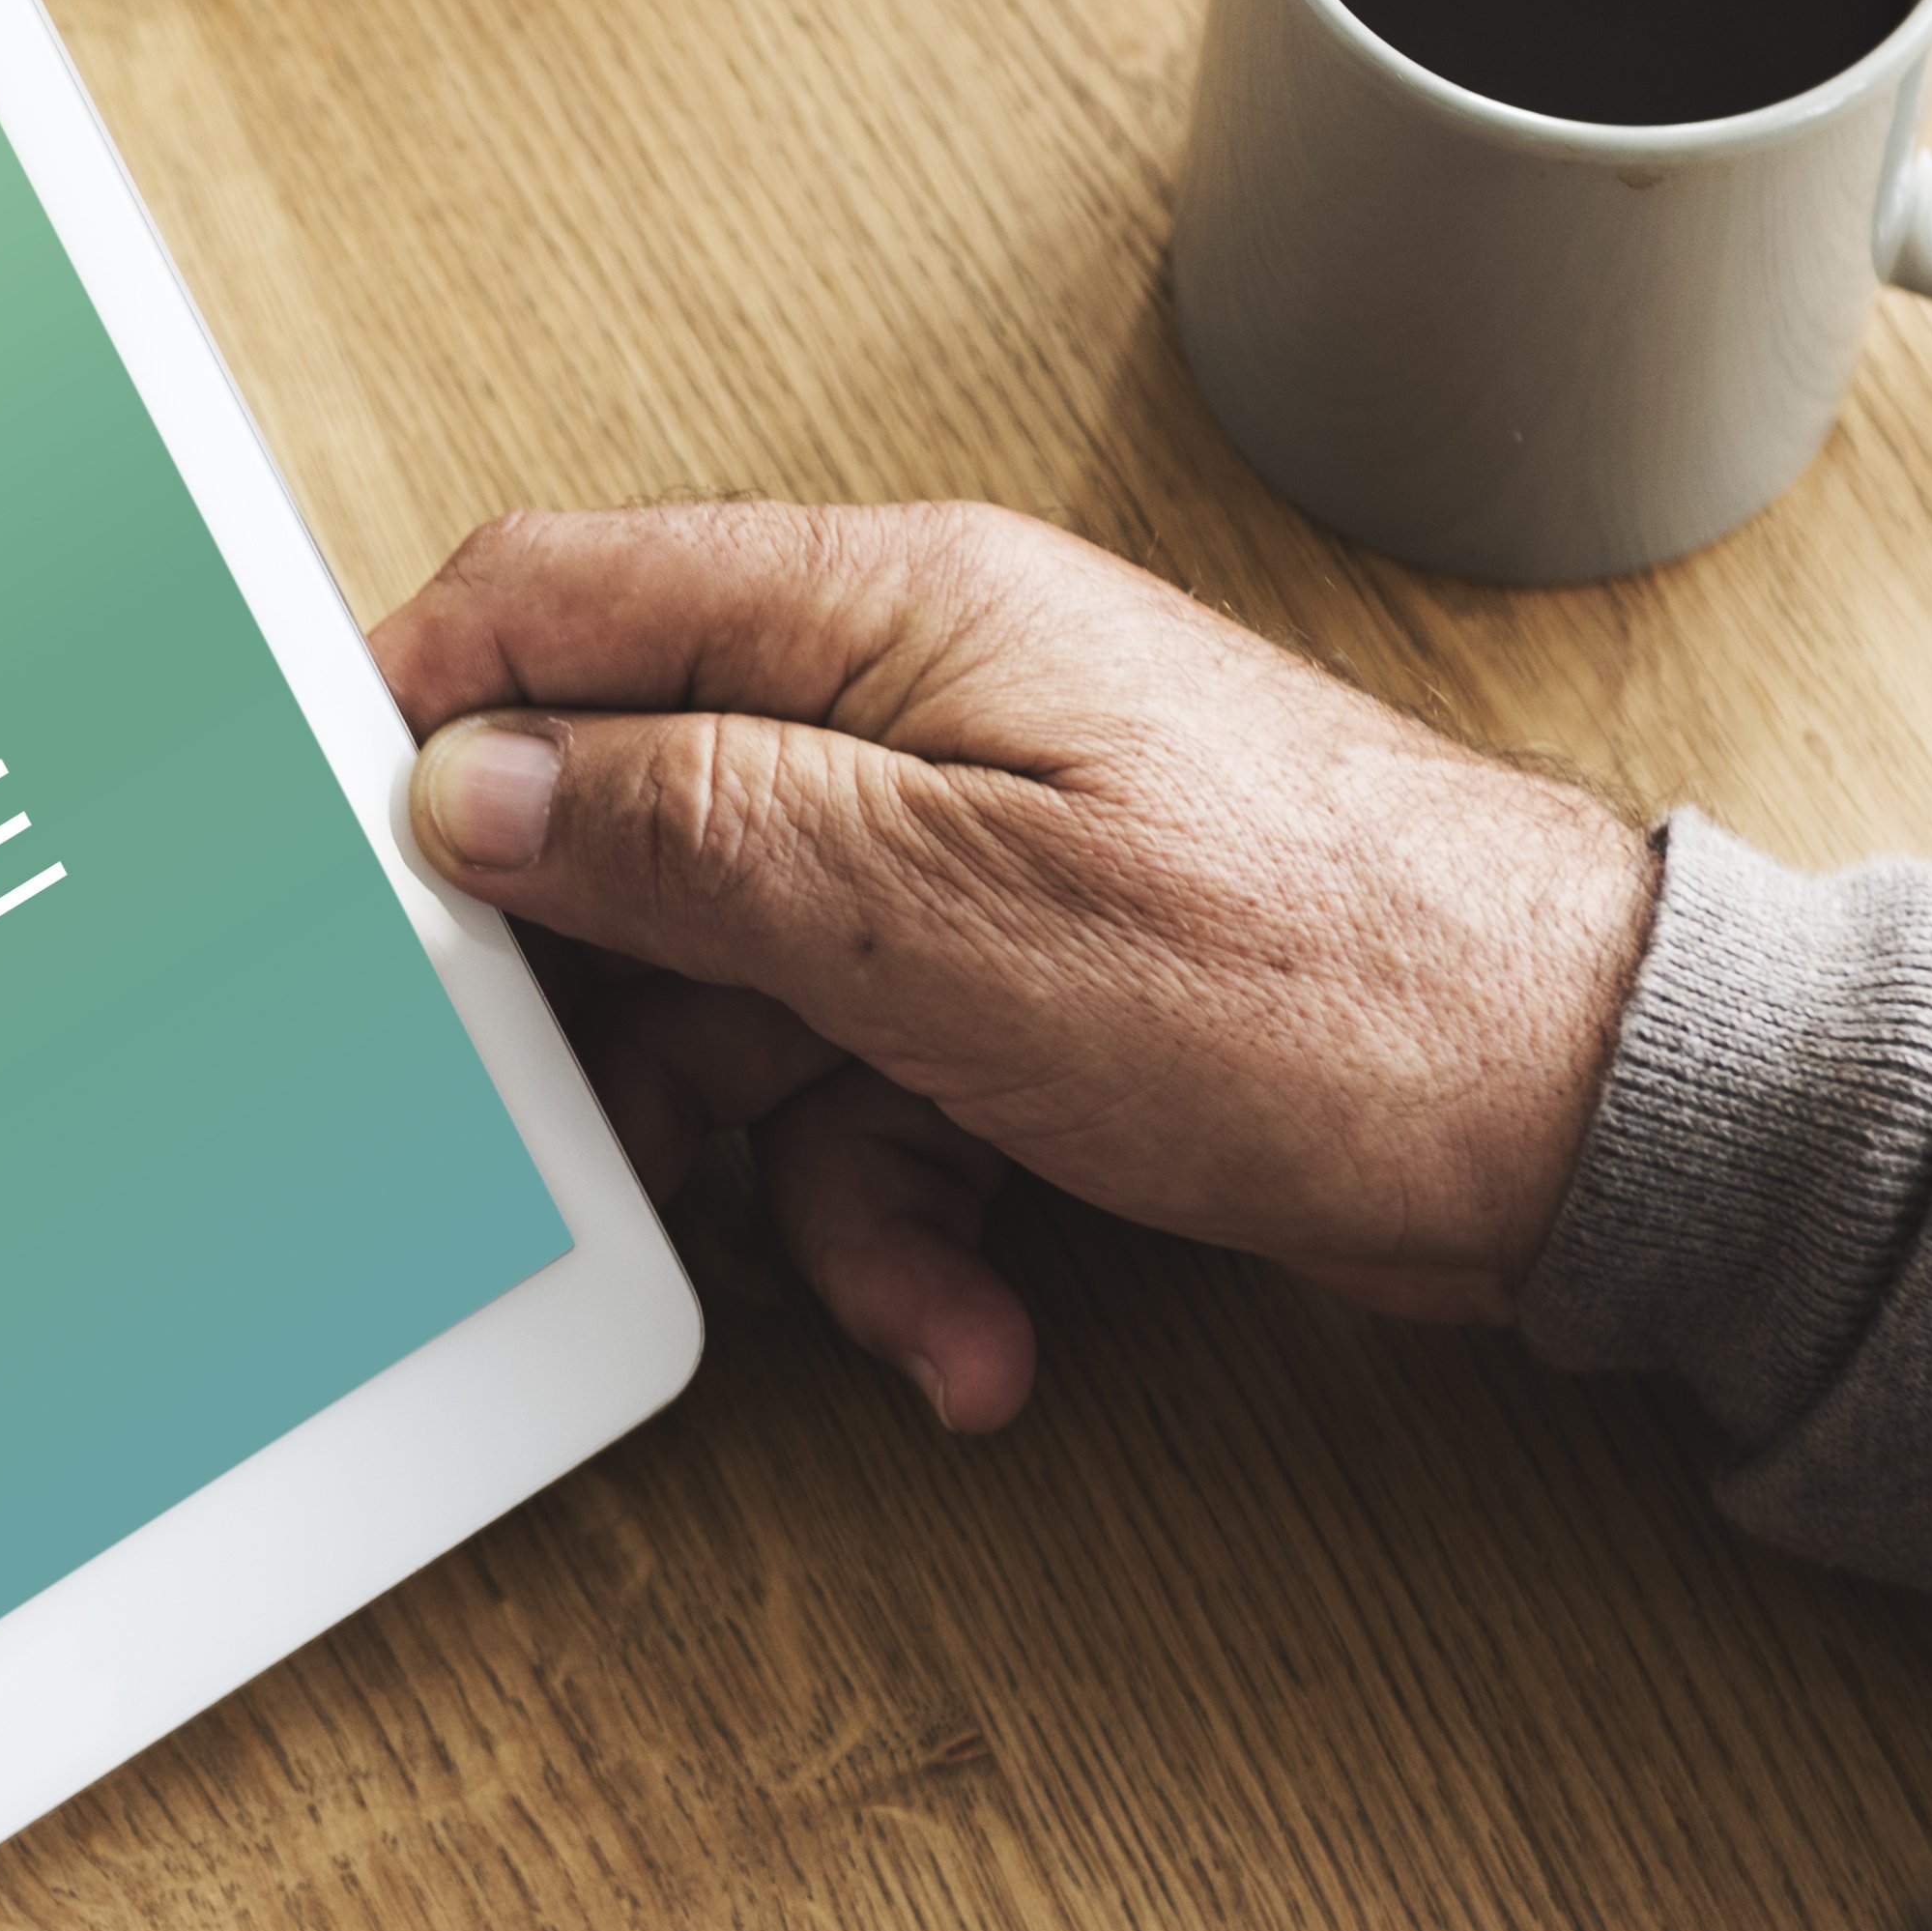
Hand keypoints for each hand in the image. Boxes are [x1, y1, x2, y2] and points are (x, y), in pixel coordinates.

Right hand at [372, 503, 1660, 1423]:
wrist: (1581, 1125)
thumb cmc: (1323, 986)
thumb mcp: (938, 911)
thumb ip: (685, 827)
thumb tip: (473, 786)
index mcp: (878, 622)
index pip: (551, 605)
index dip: (420, 735)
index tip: (350, 893)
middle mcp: (911, 713)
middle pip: (623, 839)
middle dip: (609, 1031)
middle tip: (598, 1154)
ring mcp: (967, 859)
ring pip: (738, 1010)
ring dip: (781, 1181)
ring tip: (883, 1279)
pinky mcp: (1021, 994)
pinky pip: (868, 1109)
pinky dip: (896, 1233)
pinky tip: (972, 1325)